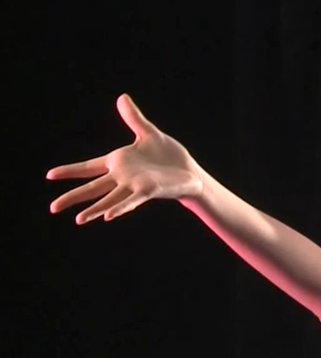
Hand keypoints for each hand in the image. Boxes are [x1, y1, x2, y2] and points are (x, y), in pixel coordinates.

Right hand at [47, 94, 203, 224]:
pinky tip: (107, 217)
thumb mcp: (149, 133)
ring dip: (94, 209)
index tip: (50, 175)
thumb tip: (122, 97)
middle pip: (93, 188)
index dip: (71, 171)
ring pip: (109, 199)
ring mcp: (134, 186)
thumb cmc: (170, 157)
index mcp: (119, 163)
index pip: (89, 167)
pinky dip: (120, 208)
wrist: (191, 172)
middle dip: (73, 197)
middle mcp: (122, 177)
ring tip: (78, 219)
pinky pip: (131, 201)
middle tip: (53, 208)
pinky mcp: (148, 191)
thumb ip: (134, 118)